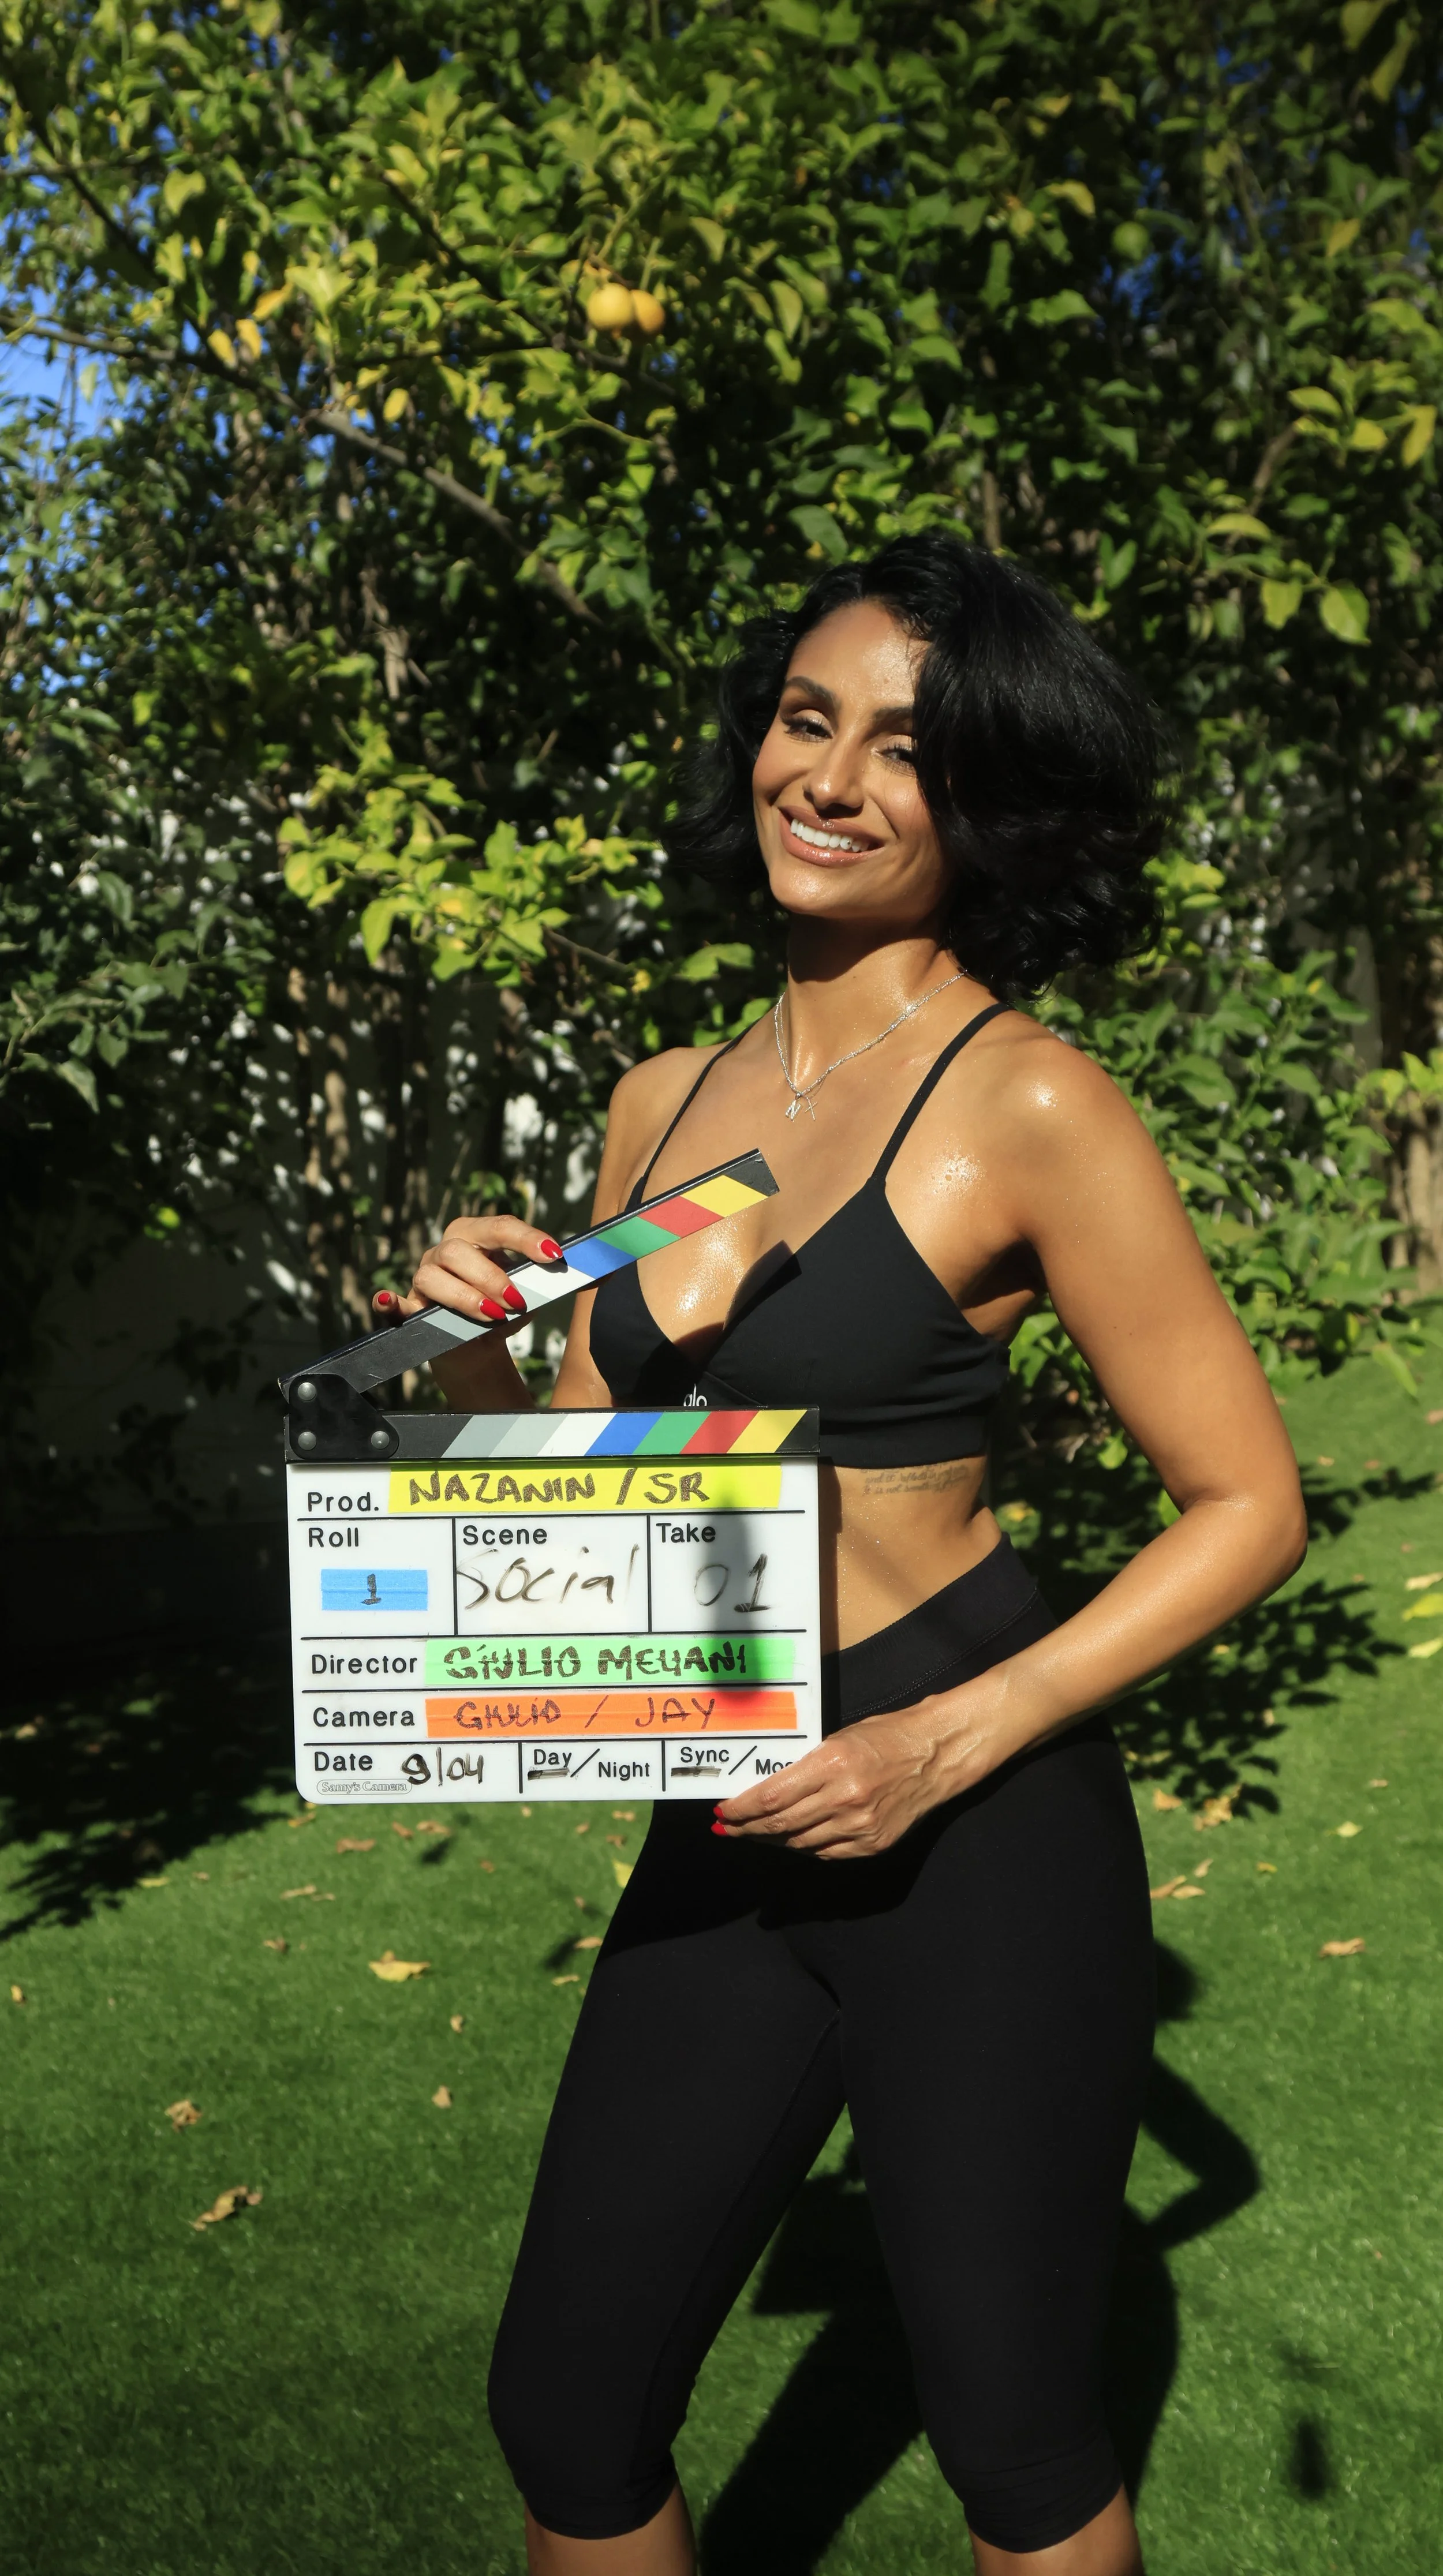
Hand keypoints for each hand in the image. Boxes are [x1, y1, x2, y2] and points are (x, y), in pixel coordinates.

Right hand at [372, 1214, 565, 1330]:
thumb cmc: (502, 1312)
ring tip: (493, 1316)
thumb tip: (558, 1277)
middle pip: (458, 1250)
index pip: (498, 1226)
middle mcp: (445, 1251)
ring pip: (431, 1276)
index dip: (525, 1238)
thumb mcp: (524, 1297)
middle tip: (516, 1301)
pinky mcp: (409, 1308)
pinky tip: (388, 1301)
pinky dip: (389, 1303)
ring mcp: (424, 1278)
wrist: (477, 1349)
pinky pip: (393, 1303)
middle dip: (491, 1276)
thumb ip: (537, 1285)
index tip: (554, 1254)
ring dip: (464, 1296)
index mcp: (475, 1237)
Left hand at [714, 1695, 987, 1859]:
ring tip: (754, 1834)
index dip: (740, 1809)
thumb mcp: (839, 1739)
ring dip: (772, 1841)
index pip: (770, 1797)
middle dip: (747, 1830)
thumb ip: (805, 1766)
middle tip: (726, 1829)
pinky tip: (792, 1839)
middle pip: (780, 1826)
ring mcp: (860, 1826)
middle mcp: (844, 1799)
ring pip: (800, 1844)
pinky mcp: (873, 1844)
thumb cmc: (887, 1736)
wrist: (937, 1754)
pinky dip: (805, 1847)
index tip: (722, 1812)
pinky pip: (826, 1853)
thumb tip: (767, 1790)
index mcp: (832, 1764)